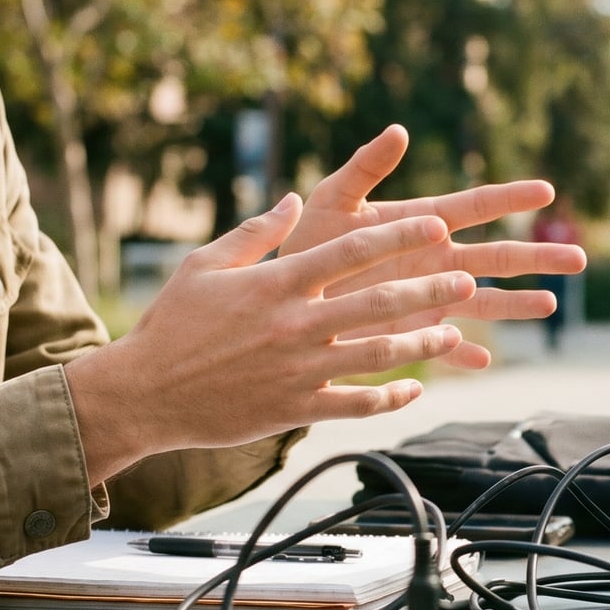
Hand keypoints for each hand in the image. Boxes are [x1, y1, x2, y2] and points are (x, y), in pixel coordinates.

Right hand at [65, 194, 473, 482]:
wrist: (143, 393)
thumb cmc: (173, 324)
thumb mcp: (206, 264)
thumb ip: (257, 232)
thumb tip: (294, 200)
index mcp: (277, 283)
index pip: (352, 251)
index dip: (399, 235)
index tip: (438, 225)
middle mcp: (295, 324)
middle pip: (379, 301)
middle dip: (430, 288)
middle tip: (466, 279)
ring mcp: (299, 369)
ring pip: (378, 354)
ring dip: (423, 343)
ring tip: (452, 331)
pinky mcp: (296, 408)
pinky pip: (356, 404)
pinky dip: (390, 397)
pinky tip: (414, 388)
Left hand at [280, 125, 587, 368]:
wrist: (282, 295)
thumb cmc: (306, 242)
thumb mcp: (333, 200)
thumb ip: (365, 168)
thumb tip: (398, 129)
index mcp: (421, 224)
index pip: (476, 207)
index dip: (510, 197)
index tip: (546, 190)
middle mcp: (434, 261)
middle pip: (497, 258)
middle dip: (537, 258)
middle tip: (579, 259)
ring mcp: (427, 299)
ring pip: (485, 303)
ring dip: (516, 304)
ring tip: (551, 304)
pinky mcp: (411, 334)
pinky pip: (444, 348)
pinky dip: (463, 356)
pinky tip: (485, 361)